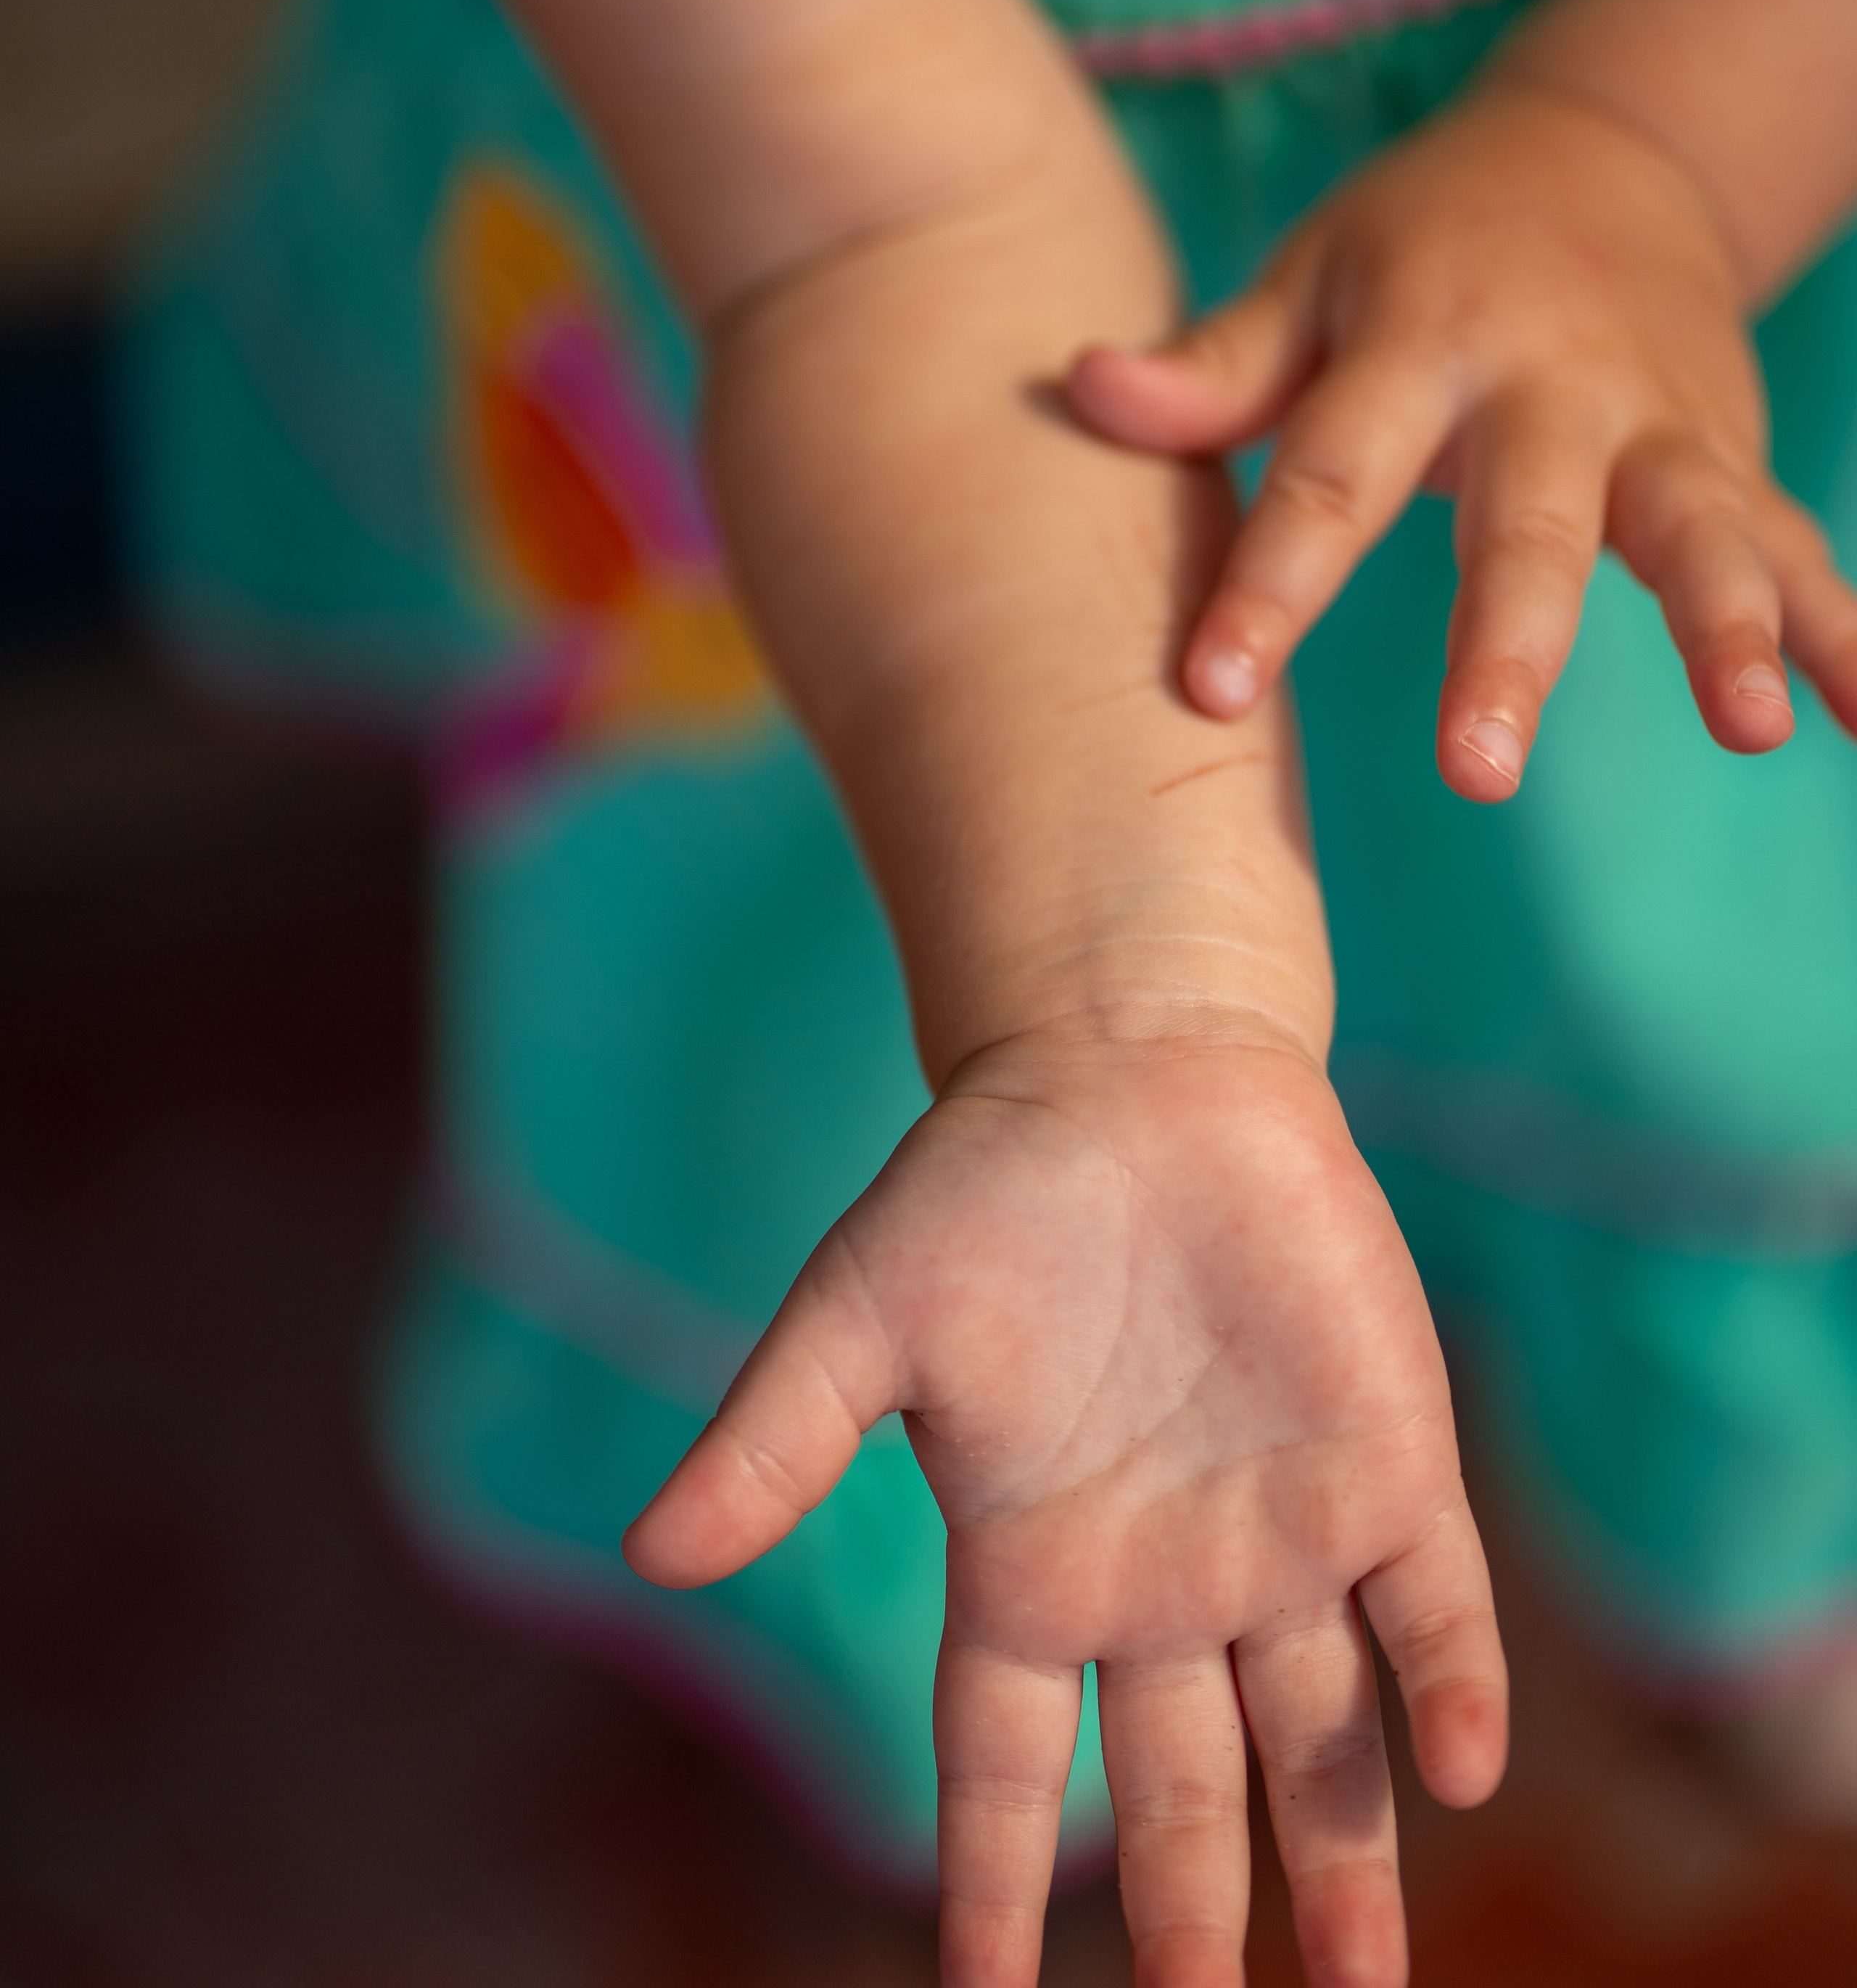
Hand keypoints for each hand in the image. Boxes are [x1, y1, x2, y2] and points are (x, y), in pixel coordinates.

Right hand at [624, 1030, 1505, 1987]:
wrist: (1137, 1068)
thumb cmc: (986, 1183)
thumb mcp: (859, 1316)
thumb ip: (774, 1440)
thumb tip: (651, 1553)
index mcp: (1031, 1567)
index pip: (1009, 1774)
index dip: (995, 1898)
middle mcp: (1161, 1580)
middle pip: (1186, 1798)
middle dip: (1198, 1929)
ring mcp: (1282, 1527)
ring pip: (1322, 1739)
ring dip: (1350, 1866)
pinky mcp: (1385, 1455)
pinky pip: (1430, 1603)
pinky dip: (1448, 1687)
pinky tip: (1458, 1770)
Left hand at [1067, 81, 1856, 799]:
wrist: (1605, 150)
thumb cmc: (1415, 246)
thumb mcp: (1309, 278)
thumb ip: (1210, 364)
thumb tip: (1078, 386)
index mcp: (1417, 344)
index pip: (1328, 472)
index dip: (1270, 582)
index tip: (1207, 691)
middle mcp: (1549, 385)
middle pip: (1530, 524)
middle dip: (1508, 646)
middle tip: (1477, 771)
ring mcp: (1658, 423)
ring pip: (1700, 530)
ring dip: (1728, 627)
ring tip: (1753, 730)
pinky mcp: (1732, 457)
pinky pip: (1800, 548)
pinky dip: (1846, 633)